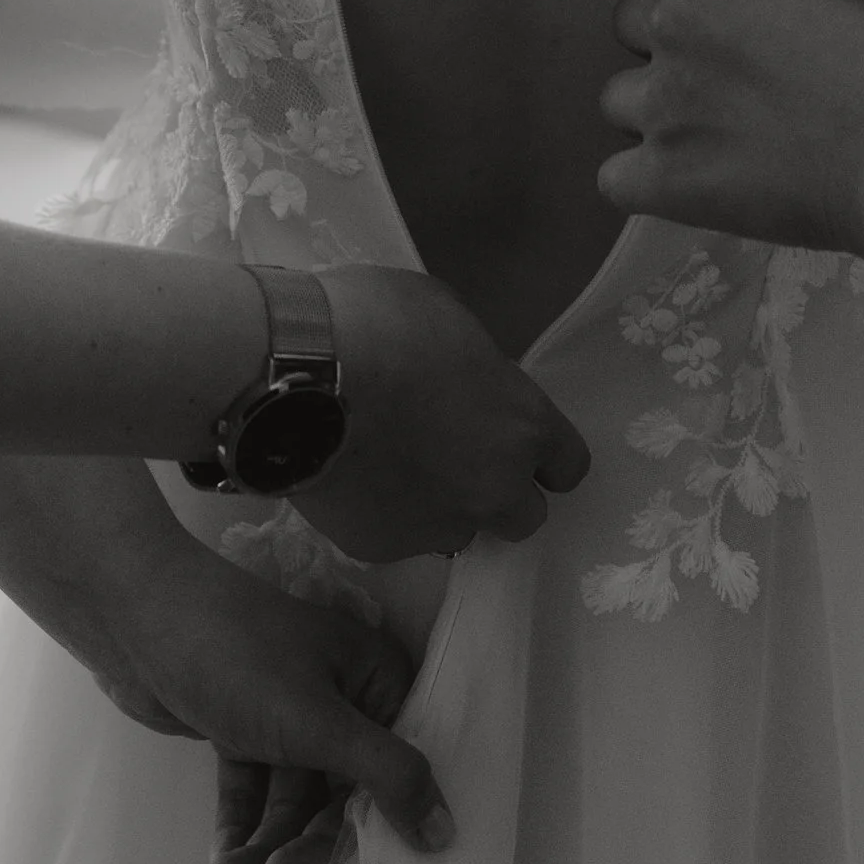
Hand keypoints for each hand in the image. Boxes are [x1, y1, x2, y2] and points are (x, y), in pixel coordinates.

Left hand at [98, 541, 449, 863]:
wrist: (133, 618)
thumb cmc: (238, 657)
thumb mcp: (319, 720)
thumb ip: (387, 777)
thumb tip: (447, 834)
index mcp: (376, 681)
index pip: (396, 770)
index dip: (383, 827)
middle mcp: (341, 701)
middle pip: (340, 796)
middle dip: (306, 846)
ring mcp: (288, 718)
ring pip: (290, 805)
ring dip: (264, 849)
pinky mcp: (243, 732)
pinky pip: (252, 796)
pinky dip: (238, 834)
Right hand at [298, 268, 589, 561]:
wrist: (294, 379)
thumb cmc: (376, 324)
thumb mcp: (445, 315)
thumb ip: (475, 365)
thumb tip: (466, 380)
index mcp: (523, 425)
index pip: (569, 465)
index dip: (544, 456)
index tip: (516, 442)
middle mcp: (494, 487)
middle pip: (524, 516)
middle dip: (497, 492)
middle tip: (454, 457)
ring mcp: (439, 524)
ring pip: (457, 530)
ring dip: (439, 506)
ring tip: (392, 466)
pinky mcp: (383, 548)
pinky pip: (396, 537)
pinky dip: (383, 514)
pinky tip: (352, 476)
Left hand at [598, 0, 863, 249]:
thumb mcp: (822, 0)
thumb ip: (762, 6)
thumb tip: (743, 35)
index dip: (709, 11)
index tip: (744, 41)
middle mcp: (673, 20)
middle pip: (631, 27)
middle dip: (668, 52)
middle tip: (722, 89)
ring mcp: (659, 99)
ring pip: (617, 100)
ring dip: (654, 118)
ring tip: (713, 144)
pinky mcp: (658, 174)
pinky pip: (612, 177)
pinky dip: (646, 185)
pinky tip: (693, 189)